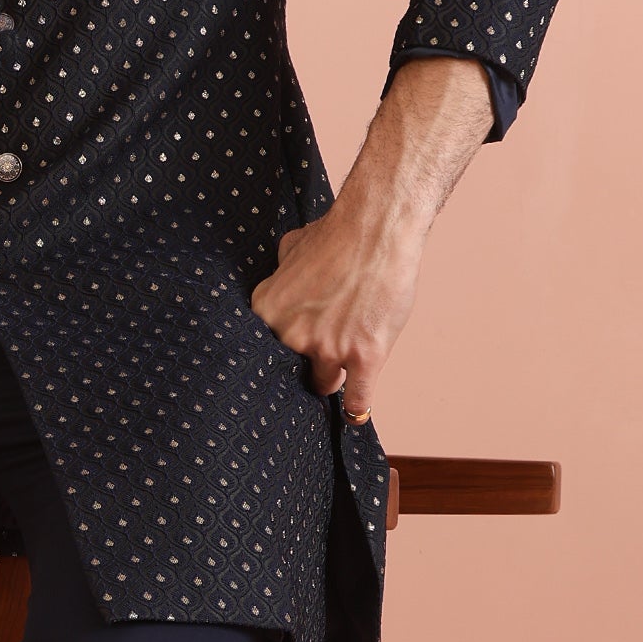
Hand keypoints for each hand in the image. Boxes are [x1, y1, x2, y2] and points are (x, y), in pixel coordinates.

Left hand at [247, 202, 424, 415]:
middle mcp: (291, 335)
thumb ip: (280, 273)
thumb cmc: (337, 231)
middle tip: (317, 360)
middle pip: (292, 370)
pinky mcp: (364, 357)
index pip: (265, 350)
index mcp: (267, 312)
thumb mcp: (290, 248)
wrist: (377, 226)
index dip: (281, 352)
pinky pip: (357, 401)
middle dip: (306, 364)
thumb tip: (281, 275)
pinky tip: (354, 415)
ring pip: (325, 384)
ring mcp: (328, 349)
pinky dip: (356, 409)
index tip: (288, 358)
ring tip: (340, 375)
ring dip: (334, 379)